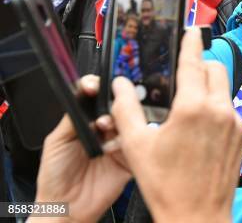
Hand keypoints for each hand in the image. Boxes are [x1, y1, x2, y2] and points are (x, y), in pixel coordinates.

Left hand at [35, 75, 131, 222]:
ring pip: (129, 121)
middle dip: (114, 102)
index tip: (95, 85)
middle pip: (117, 105)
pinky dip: (127, 140)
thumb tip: (85, 93)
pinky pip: (136, 143)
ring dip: (119, 120)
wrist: (66, 206)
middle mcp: (105, 129)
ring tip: (106, 127)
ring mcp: (118, 142)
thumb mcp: (57, 140)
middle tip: (107, 105)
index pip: (97, 97)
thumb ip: (73, 116)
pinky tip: (114, 145)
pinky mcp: (130, 158)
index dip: (98, 87)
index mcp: (88, 121)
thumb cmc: (55, 175)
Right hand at [112, 28, 241, 222]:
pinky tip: (199, 126)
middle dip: (199, 65)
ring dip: (208, 86)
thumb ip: (126, 110)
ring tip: (187, 105)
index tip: (190, 29)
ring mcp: (235, 123)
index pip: (194, 60)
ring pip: (224, 88)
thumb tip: (120, 86)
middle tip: (181, 75)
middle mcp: (220, 111)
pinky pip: (230, 108)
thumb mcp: (136, 146)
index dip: (190, 40)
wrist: (198, 216)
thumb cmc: (169, 188)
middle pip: (214, 68)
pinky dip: (216, 106)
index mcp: (194, 108)